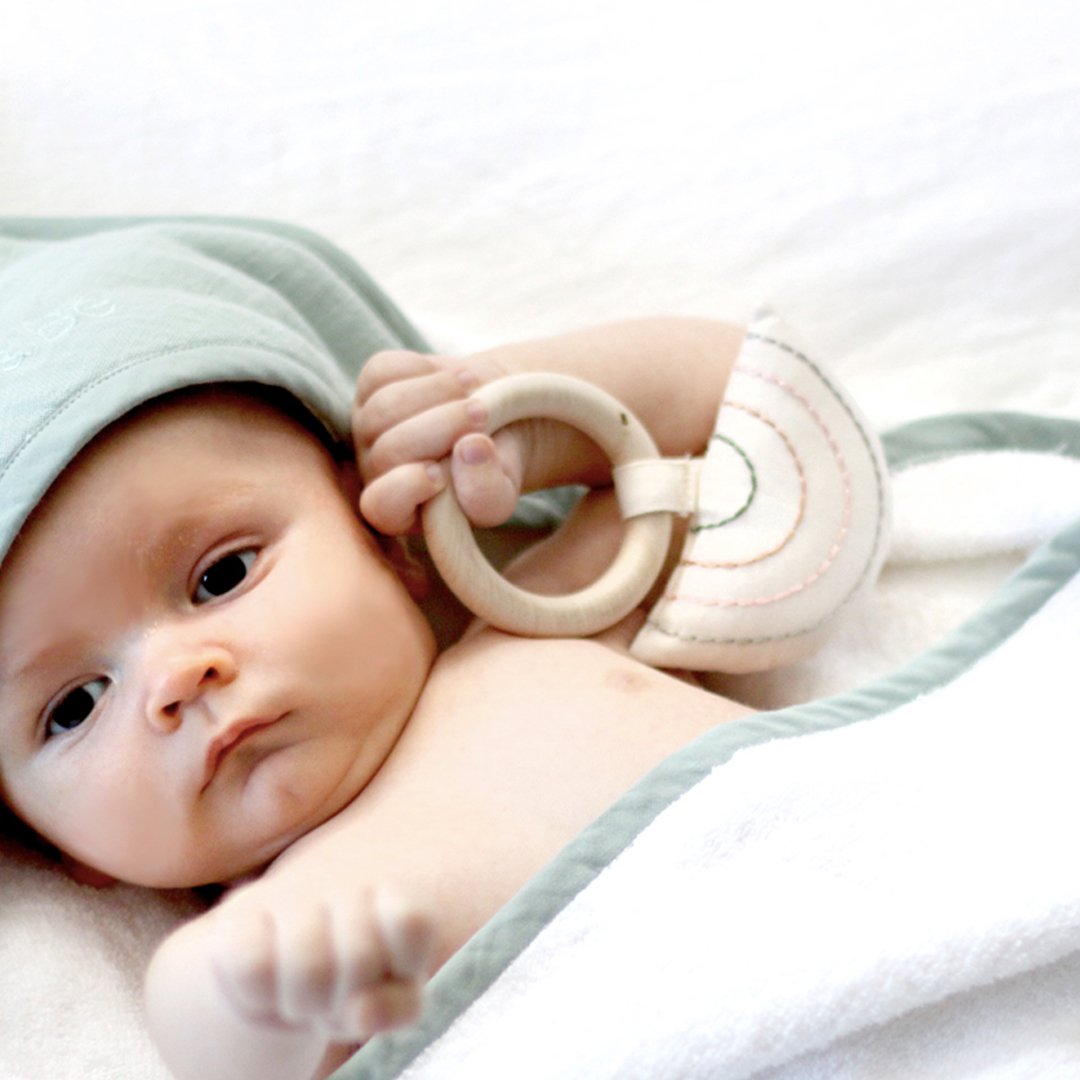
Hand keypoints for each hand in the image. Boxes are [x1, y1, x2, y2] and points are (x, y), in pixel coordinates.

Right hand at [207, 879, 435, 1040]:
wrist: (276, 961)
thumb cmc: (352, 978)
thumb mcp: (390, 996)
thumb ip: (396, 1007)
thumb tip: (361, 1012)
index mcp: (388, 890)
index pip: (410, 921)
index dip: (404, 963)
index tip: (393, 969)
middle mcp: (342, 879)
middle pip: (360, 958)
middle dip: (349, 998)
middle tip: (337, 994)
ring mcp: (289, 892)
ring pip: (308, 968)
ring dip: (306, 1005)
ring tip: (304, 996)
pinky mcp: (238, 914)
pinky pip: (254, 969)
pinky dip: (263, 997)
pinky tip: (268, 987)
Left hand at [353, 350, 525, 534]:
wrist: (498, 420)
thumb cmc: (493, 468)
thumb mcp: (500, 494)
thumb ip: (486, 493)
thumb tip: (470, 449)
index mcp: (398, 510)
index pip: (380, 506)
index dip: (408, 488)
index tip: (444, 473)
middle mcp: (375, 469)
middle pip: (390, 449)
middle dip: (443, 428)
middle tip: (482, 416)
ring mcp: (368, 424)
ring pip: (385, 406)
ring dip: (439, 394)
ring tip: (474, 397)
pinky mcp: (371, 384)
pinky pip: (385, 370)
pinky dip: (425, 370)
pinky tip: (453, 382)